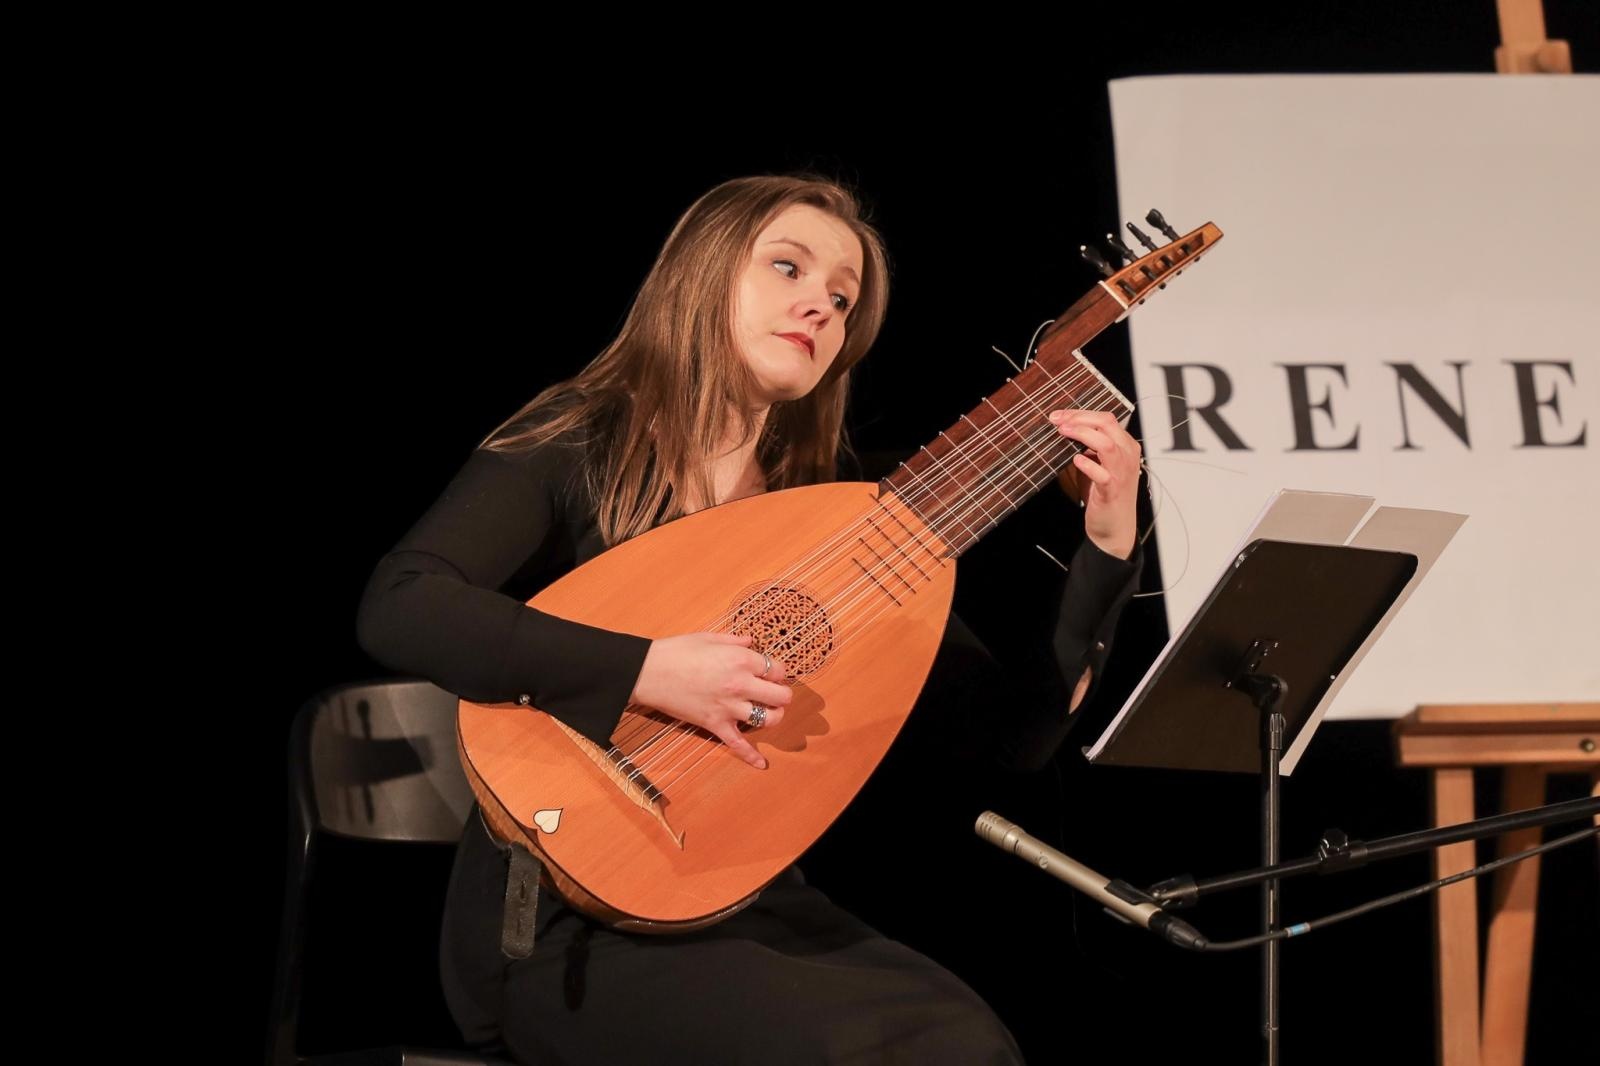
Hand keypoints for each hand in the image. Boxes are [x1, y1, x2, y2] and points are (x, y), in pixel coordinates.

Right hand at [628, 632, 790, 768]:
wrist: (649, 672)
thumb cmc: (677, 651)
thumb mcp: (710, 637)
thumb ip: (736, 640)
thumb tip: (751, 641)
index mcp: (741, 660)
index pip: (778, 670)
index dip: (778, 671)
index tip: (770, 672)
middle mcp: (741, 685)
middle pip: (780, 696)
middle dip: (782, 694)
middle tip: (774, 692)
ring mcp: (729, 708)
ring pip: (768, 720)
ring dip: (773, 717)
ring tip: (769, 713)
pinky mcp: (715, 725)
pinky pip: (738, 745)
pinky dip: (751, 756)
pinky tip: (762, 763)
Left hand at [1047, 408, 1140, 559]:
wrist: (1114, 527)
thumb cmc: (1104, 494)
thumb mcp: (1097, 464)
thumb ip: (1086, 446)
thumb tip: (1063, 428)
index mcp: (1125, 446)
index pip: (1105, 419)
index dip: (1080, 414)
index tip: (1059, 416)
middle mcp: (1127, 456)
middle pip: (1106, 424)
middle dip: (1078, 419)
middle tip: (1057, 421)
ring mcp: (1121, 473)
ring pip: (1106, 444)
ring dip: (1082, 434)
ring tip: (1063, 433)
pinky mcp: (1112, 490)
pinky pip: (1102, 473)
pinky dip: (1088, 464)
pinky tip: (1075, 460)